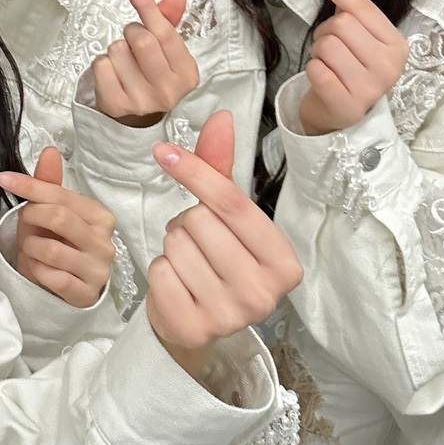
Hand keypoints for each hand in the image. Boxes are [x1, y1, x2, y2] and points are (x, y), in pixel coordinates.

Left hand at [0, 148, 116, 307]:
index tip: (4, 179)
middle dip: (31, 219)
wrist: (62, 287)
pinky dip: (38, 272)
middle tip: (24, 225)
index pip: (60, 195)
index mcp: (99, 215)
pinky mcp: (88, 294)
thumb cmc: (57, 245)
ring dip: (31, 248)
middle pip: (58, 217)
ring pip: (51, 250)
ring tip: (32, 250)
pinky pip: (53, 278)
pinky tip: (40, 270)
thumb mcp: (49, 213)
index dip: (29, 186)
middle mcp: (105, 241)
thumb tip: (50, 151)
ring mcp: (99, 269)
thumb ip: (48, 183)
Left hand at [92, 0, 198, 127]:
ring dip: (116, 49)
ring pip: (117, 50)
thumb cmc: (153, 78)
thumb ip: (168, 22)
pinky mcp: (116, 105)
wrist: (139, 121)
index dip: (147, 6)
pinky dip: (102, 63)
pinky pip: (100, 65)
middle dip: (131, 32)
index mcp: (186, 73)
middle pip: (141, 39)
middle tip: (132, 41)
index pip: (164, 32)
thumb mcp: (167, 53)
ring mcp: (142, 100)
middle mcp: (168, 90)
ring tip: (124, 62)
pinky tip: (112, 74)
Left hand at [145, 111, 301, 377]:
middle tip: (198, 243)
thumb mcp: (227, 217)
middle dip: (187, 223)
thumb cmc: (217, 261)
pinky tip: (177, 285)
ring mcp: (230, 316)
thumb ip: (222, 168)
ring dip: (172, 246)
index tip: (164, 151)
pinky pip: (159, 271)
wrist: (197, 324)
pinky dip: (159, 271)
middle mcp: (264, 293)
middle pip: (199, 221)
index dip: (195, 171)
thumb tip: (221, 117)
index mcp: (284, 262)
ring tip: (188, 264)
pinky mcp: (194, 328)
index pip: (231, 203)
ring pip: (176, 245)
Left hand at [299, 0, 408, 135]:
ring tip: (328, 65)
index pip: (360, 7)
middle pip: (341, 24)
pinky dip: (312, 70)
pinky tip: (323, 80)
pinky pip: (316, 69)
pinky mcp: (347, 104)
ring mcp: (371, 88)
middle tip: (331, 49)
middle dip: (325, 32)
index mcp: (397, 45)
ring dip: (318, 52)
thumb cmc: (347, 67)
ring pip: (326, 45)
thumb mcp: (355, 32)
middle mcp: (390, 66)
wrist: (337, 113)